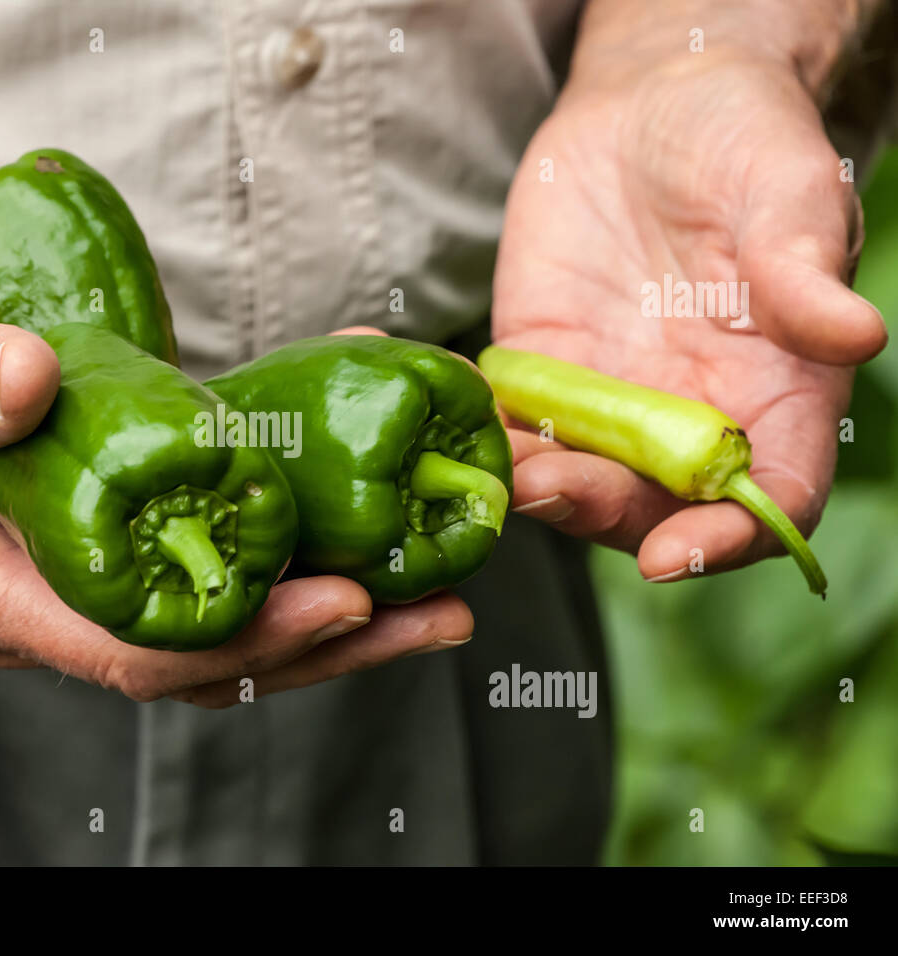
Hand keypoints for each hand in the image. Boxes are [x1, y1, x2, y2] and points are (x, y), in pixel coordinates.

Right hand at [0, 264, 468, 704]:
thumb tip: (26, 382)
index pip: (138, 652)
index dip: (246, 637)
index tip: (344, 601)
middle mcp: (42, 601)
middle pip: (205, 653)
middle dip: (324, 641)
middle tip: (431, 611)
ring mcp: (70, 570)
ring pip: (213, 615)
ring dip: (317, 600)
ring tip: (419, 581)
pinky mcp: (88, 524)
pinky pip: (193, 550)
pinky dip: (271, 534)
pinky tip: (334, 494)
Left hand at [491, 45, 886, 582]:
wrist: (654, 106)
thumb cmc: (745, 142)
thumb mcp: (788, 191)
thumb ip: (806, 270)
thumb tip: (856, 335)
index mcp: (777, 394)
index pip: (767, 497)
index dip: (727, 540)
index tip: (672, 554)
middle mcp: (692, 414)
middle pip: (652, 505)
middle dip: (599, 511)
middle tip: (549, 492)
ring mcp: (611, 397)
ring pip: (574, 476)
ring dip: (533, 486)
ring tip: (498, 472)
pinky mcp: (541, 368)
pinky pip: (510, 421)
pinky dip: (484, 434)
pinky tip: (452, 423)